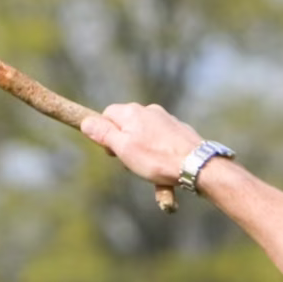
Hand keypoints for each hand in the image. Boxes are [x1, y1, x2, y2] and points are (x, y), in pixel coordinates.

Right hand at [80, 102, 203, 188]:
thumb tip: (85, 122)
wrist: (197, 164)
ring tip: (151, 170)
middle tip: (132, 163)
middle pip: (125, 125)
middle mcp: (148, 110)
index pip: (106, 115)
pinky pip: (160, 142)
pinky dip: (159, 154)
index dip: (105, 134)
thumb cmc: (157, 159)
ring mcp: (165, 119)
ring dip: (142, 152)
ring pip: (143, 135)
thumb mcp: (123, 149)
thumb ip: (103, 134)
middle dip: (124, 144)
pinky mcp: (178, 130)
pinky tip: (165, 169)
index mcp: (131, 112)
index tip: (112, 152)